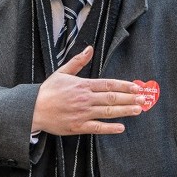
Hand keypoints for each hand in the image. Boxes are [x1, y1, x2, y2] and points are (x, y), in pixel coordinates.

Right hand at [31, 46, 145, 135]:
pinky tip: (121, 127)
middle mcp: (85, 99)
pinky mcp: (78, 126)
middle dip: (130, 98)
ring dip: (125, 110)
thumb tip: (89, 49)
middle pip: (112, 97)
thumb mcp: (62, 72)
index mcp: (83, 85)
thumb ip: (78, 62)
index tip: (136, 87)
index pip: (108, 84)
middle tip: (143, 99)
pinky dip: (110, 128)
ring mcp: (82, 113)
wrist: (33, 109)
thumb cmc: (47, 91)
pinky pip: (97, 128)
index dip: (124, 86)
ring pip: (108, 111)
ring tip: (138, 110)